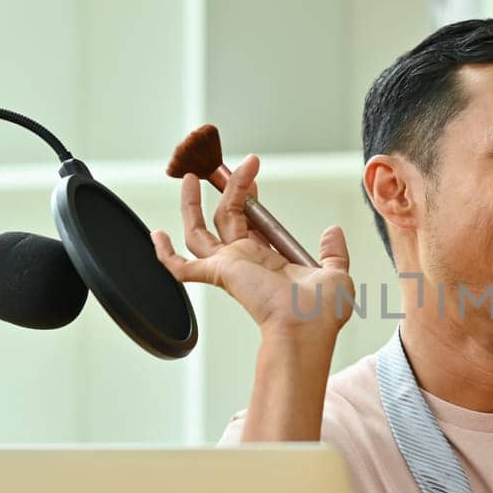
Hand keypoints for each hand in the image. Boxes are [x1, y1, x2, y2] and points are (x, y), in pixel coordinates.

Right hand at [151, 153, 354, 335]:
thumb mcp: (335, 273)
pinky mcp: (218, 274)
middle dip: (231, 189)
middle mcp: (245, 262)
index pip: (251, 221)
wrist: (307, 327)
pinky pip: (181, 267)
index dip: (249, 196)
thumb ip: (333, 252)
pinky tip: (156, 235)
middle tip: (238, 166)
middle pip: (227, 217)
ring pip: (199, 231)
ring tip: (190, 177)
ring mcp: (229, 267)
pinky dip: (165, 253)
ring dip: (192, 204)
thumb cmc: (321, 313)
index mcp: (268, 261)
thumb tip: (333, 231)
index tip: (252, 173)